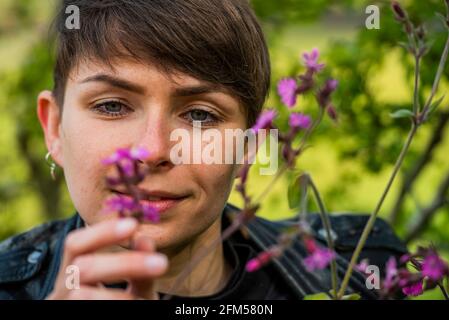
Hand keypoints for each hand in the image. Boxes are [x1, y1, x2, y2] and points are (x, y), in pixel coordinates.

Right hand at [46, 218, 167, 299]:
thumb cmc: (123, 306)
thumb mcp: (136, 289)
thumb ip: (140, 269)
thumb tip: (145, 239)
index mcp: (73, 274)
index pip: (76, 244)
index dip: (102, 233)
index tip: (133, 225)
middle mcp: (61, 292)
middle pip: (82, 268)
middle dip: (123, 264)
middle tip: (162, 263)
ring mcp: (63, 307)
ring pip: (81, 296)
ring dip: (118, 294)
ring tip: (147, 293)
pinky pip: (92, 310)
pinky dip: (117, 303)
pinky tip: (135, 304)